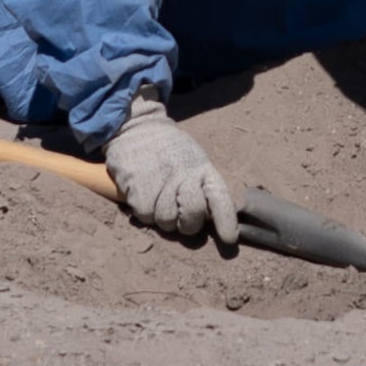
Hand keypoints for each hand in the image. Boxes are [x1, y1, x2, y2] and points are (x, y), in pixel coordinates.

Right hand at [102, 95, 239, 250]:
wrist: (136, 127)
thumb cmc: (169, 148)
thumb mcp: (193, 158)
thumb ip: (202, 184)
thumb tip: (212, 216)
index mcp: (202, 169)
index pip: (220, 198)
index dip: (226, 221)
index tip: (229, 239)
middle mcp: (184, 176)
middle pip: (192, 218)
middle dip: (188, 224)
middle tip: (181, 216)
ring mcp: (160, 183)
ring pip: (167, 222)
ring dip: (163, 217)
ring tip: (160, 199)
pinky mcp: (138, 189)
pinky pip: (146, 217)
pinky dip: (145, 212)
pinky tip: (145, 194)